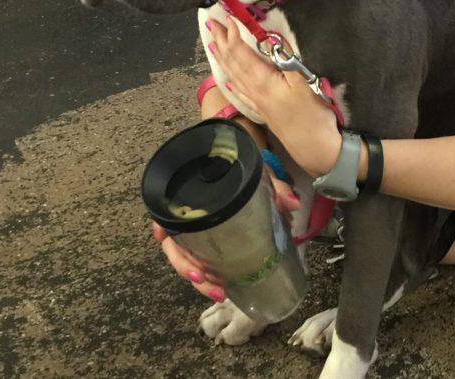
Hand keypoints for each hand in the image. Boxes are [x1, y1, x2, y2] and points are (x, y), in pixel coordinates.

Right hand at [153, 168, 300, 301]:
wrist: (240, 162)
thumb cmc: (242, 166)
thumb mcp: (256, 171)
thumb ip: (274, 185)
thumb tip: (293, 204)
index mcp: (192, 194)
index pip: (167, 209)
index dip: (161, 225)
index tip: (162, 236)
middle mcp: (189, 215)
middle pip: (175, 244)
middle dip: (186, 266)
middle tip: (204, 278)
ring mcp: (198, 230)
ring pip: (188, 258)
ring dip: (200, 279)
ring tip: (219, 292)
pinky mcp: (211, 242)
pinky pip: (203, 262)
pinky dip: (209, 277)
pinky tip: (223, 287)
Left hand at [207, 19, 341, 176]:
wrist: (316, 149)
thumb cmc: (313, 116)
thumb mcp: (305, 83)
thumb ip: (288, 60)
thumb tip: (273, 39)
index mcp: (262, 82)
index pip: (241, 54)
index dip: (233, 35)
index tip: (228, 17)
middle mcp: (254, 91)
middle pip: (232, 63)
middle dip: (222, 42)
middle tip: (211, 24)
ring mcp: (257, 102)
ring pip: (233, 76)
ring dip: (223, 58)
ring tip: (213, 44)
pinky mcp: (263, 110)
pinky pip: (240, 90)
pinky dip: (231, 80)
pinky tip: (228, 79)